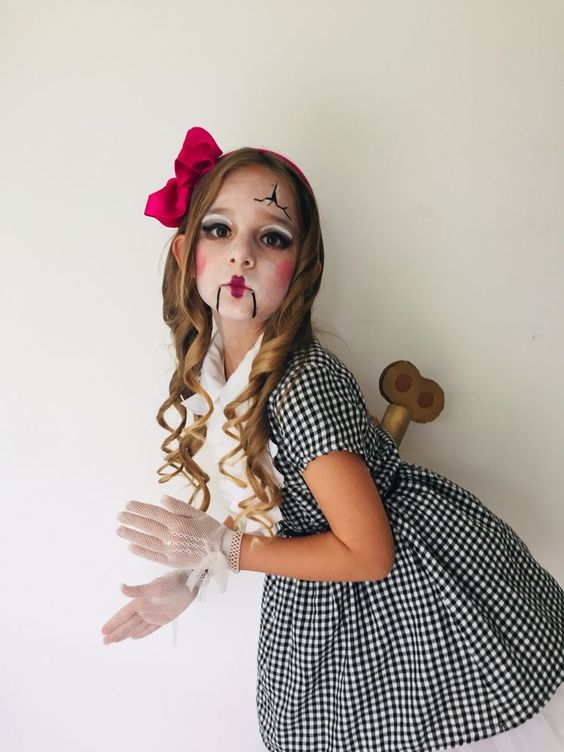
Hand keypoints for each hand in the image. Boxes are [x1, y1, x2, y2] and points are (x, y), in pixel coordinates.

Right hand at [101, 569, 199, 643]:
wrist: (191, 583)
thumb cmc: (174, 582)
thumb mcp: (156, 586)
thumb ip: (138, 590)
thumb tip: (120, 587)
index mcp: (141, 601)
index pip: (123, 614)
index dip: (114, 622)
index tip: (103, 631)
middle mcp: (145, 608)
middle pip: (127, 623)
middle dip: (116, 632)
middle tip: (104, 642)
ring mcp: (154, 614)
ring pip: (136, 627)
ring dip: (125, 634)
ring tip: (114, 641)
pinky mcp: (164, 619)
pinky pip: (149, 629)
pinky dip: (141, 634)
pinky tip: (134, 637)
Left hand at [116, 495, 242, 587]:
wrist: (222, 550)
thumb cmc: (211, 528)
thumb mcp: (198, 512)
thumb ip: (179, 506)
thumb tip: (161, 499)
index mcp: (178, 522)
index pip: (154, 513)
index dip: (140, 508)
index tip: (128, 504)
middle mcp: (172, 536)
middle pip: (147, 526)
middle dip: (131, 520)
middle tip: (119, 516)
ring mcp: (171, 550)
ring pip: (146, 541)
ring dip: (131, 535)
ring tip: (119, 530)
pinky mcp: (172, 561)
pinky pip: (152, 555)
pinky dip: (140, 551)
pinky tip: (131, 546)